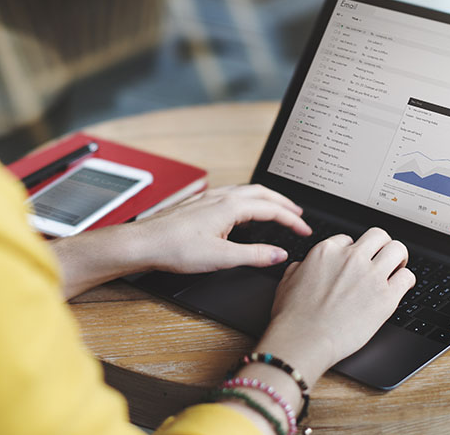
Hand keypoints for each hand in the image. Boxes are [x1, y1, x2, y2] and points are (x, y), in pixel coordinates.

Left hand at [130, 184, 311, 273]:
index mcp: (230, 206)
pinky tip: (242, 210)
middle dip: (284, 203)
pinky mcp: (198, 204)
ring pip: (246, 191)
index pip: (271, 209)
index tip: (305, 230)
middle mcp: (220, 197)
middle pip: (262, 194)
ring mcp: (208, 198)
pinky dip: (248, 200)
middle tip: (299, 215)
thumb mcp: (221, 257)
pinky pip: (232, 195)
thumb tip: (278, 254)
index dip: (292, 220)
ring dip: (266, 199)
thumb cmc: (175, 249)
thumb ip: (254, 255)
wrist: (144, 243)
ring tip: (277, 209)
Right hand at [255, 227, 413, 383]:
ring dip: (398, 258)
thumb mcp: (287, 282)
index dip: (353, 251)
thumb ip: (300, 268)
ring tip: (396, 268)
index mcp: (326, 252)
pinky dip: (406, 280)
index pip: (348, 239)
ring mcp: (371, 276)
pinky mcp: (386, 297)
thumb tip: (304, 266)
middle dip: (381, 246)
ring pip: (398, 249)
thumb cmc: (293, 317)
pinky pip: (407, 277)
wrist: (304, 339)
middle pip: (378, 236)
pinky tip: (401, 287)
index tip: (355, 262)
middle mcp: (351, 258)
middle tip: (382, 258)